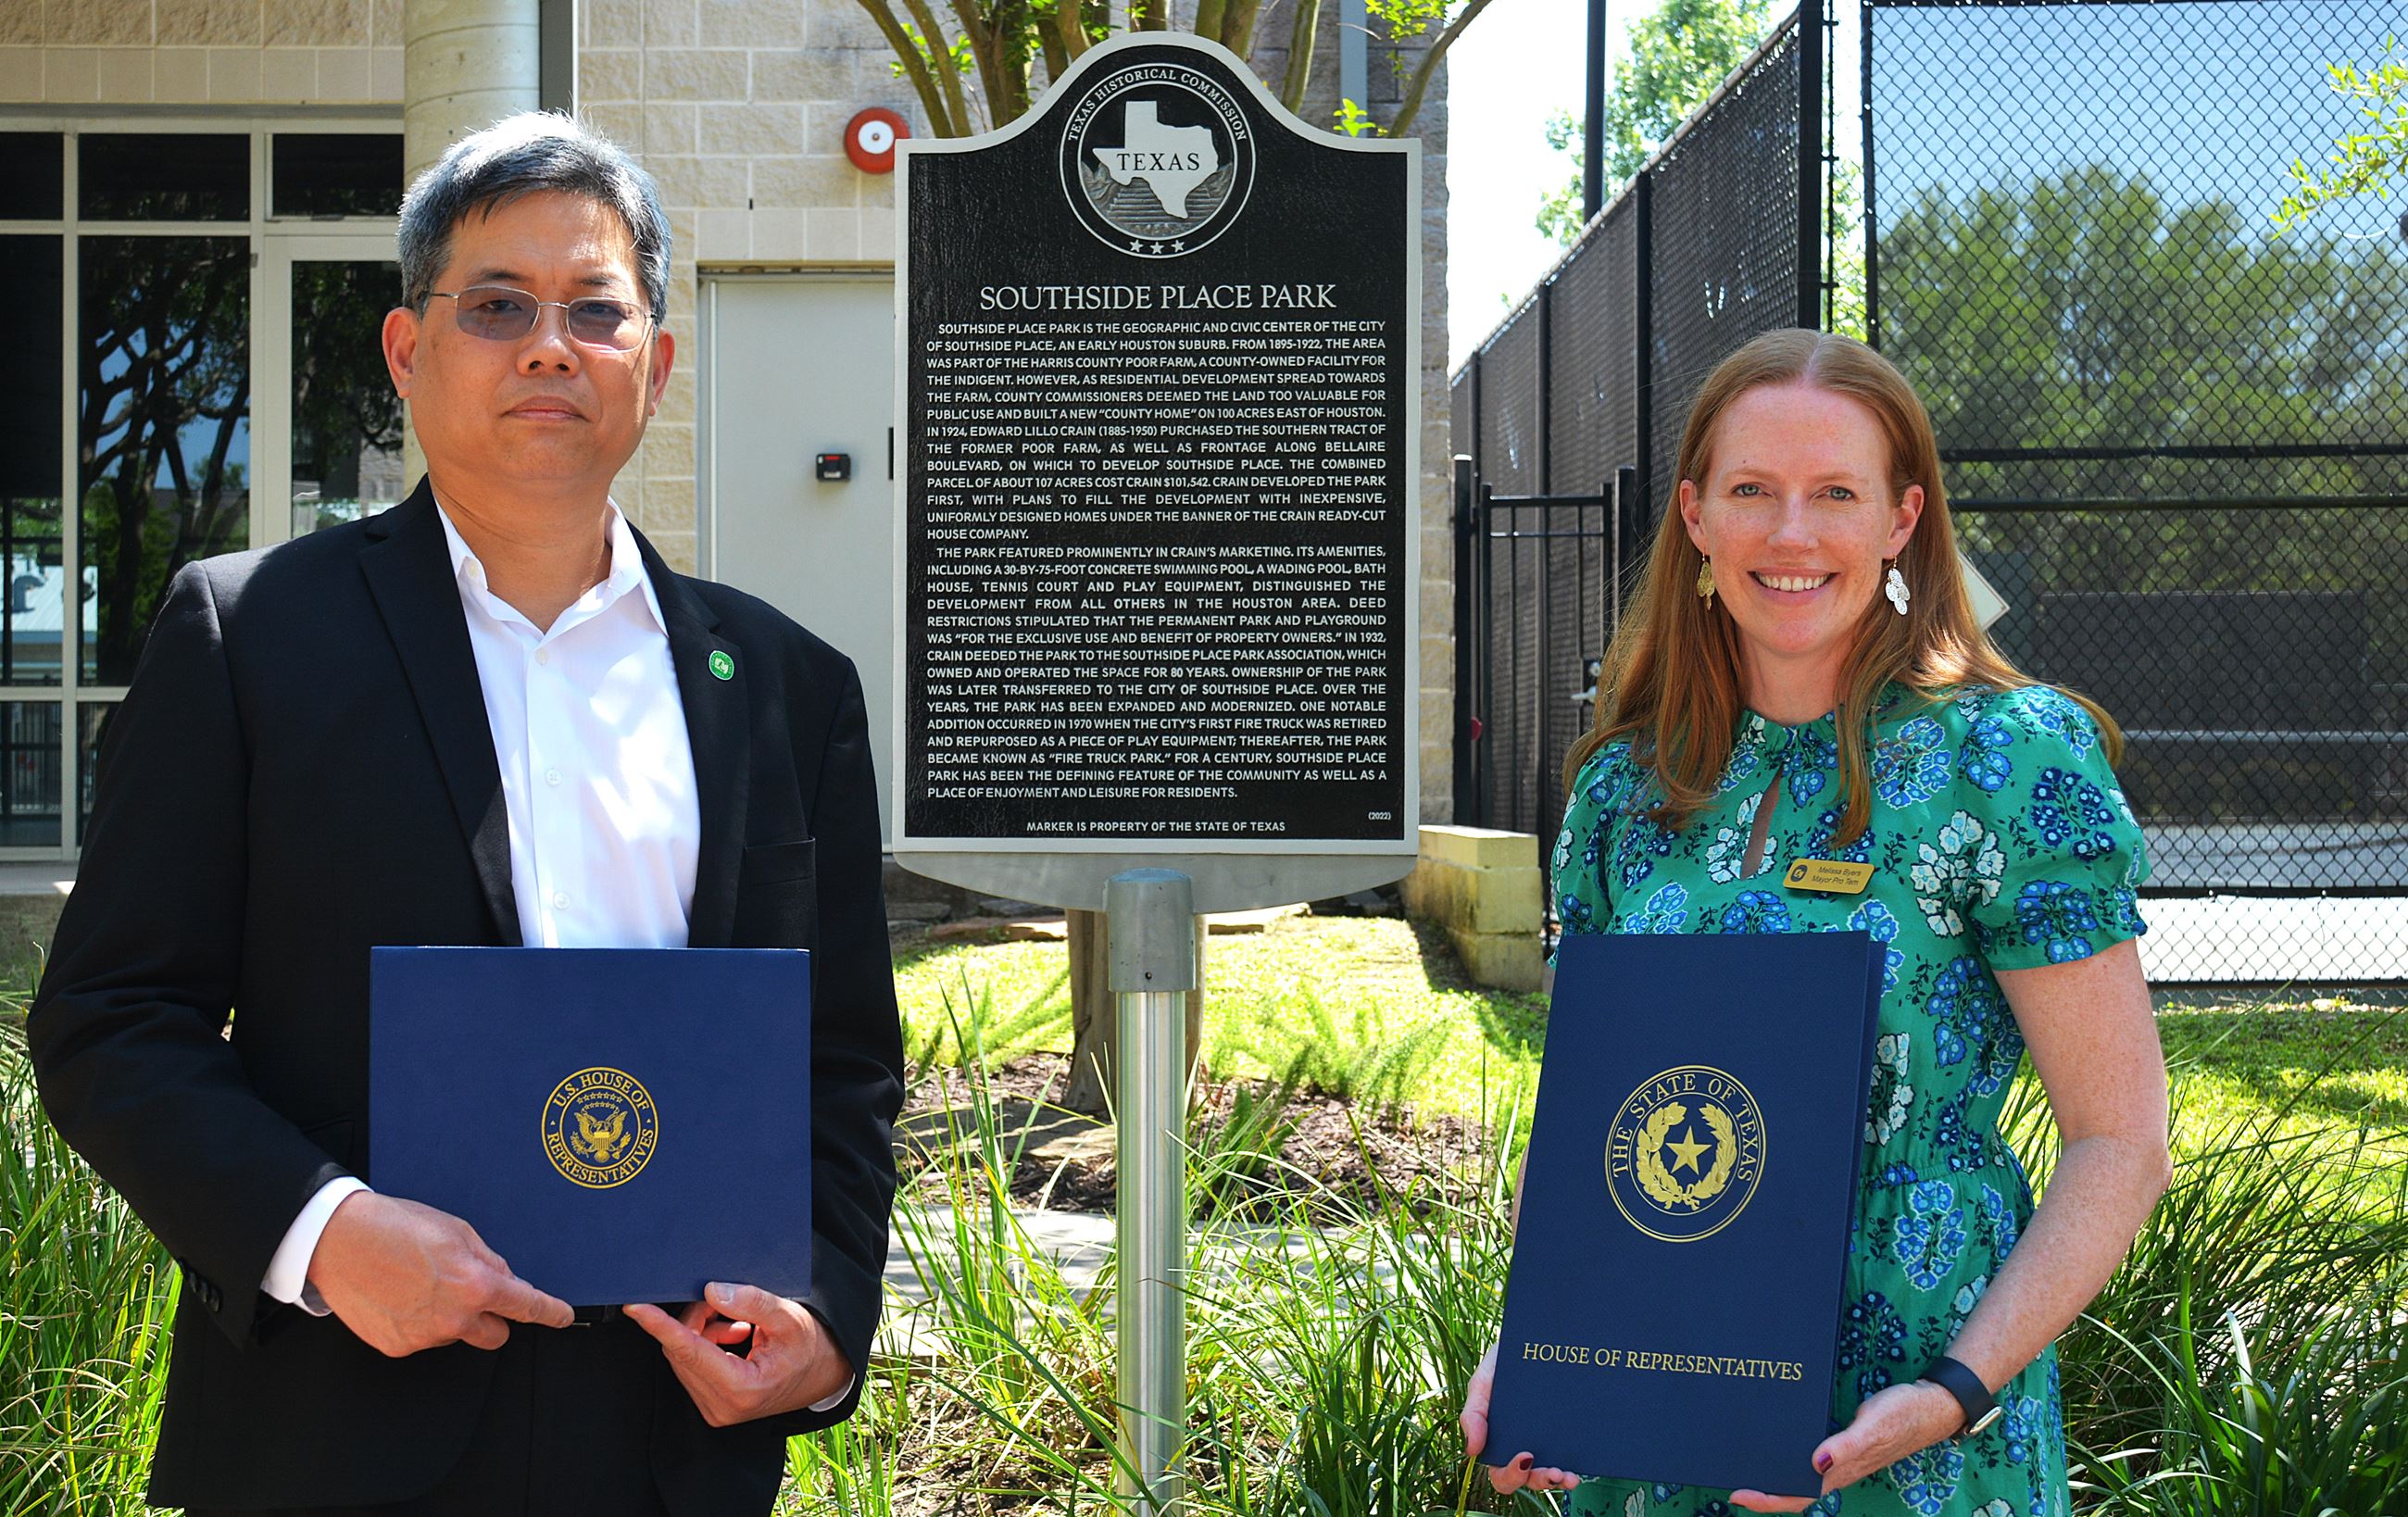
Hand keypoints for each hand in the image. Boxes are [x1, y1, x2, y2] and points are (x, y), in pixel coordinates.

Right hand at [307, 1192, 575, 1355]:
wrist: (338, 1240)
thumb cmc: (397, 1227)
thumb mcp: (457, 1231)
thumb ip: (488, 1261)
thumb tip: (506, 1280)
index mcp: (476, 1286)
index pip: (526, 1306)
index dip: (550, 1312)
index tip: (562, 1317)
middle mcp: (454, 1318)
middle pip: (495, 1335)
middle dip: (493, 1318)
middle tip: (473, 1294)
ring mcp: (425, 1337)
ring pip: (455, 1334)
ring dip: (450, 1317)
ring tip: (420, 1284)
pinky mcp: (397, 1346)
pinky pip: (422, 1338)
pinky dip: (418, 1322)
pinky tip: (399, 1296)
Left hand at [625, 1282, 851, 1426]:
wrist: (824, 1375)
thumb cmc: (810, 1345)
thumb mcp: (789, 1317)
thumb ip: (750, 1302)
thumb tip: (710, 1291)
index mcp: (741, 1389)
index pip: (689, 1351)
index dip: (660, 1326)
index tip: (636, 1307)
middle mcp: (722, 1407)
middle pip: (682, 1351)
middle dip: (694, 1319)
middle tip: (721, 1299)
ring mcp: (716, 1411)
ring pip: (683, 1359)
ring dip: (701, 1331)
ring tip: (737, 1322)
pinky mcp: (713, 1407)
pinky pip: (691, 1368)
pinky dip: (704, 1345)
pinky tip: (732, 1336)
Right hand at [1458, 1342, 1579, 1494]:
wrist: (1539, 1334)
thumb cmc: (1505, 1359)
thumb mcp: (1484, 1381)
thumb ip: (1473, 1413)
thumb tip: (1472, 1451)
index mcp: (1498, 1438)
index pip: (1500, 1471)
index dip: (1510, 1474)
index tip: (1525, 1457)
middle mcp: (1522, 1445)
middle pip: (1527, 1479)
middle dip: (1539, 1481)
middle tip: (1554, 1472)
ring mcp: (1547, 1442)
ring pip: (1549, 1475)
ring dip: (1557, 1481)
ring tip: (1569, 1476)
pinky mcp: (1569, 1434)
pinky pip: (1572, 1459)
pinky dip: (1575, 1468)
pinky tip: (1580, 1469)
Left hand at [1730, 1379, 1963, 1510]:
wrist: (1931, 1405)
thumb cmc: (1903, 1415)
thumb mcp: (1874, 1426)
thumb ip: (1847, 1446)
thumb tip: (1816, 1463)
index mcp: (1841, 1471)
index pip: (1798, 1495)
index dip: (1768, 1500)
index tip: (1738, 1495)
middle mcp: (1838, 1468)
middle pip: (1794, 1488)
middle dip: (1763, 1487)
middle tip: (1729, 1474)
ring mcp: (1842, 1457)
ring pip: (1801, 1472)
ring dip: (1775, 1470)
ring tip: (1745, 1459)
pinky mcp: (1844, 1442)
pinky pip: (1811, 1454)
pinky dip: (1790, 1451)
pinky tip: (1777, 1437)